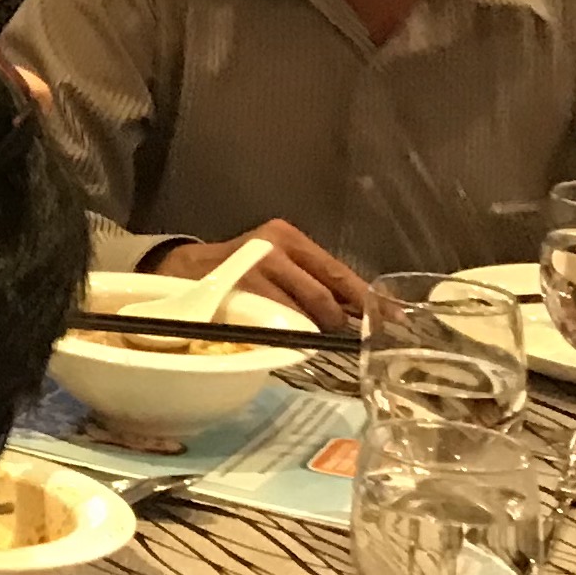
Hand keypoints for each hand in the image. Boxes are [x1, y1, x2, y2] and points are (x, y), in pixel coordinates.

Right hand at [151, 220, 363, 323]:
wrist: (182, 272)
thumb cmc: (240, 272)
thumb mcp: (278, 264)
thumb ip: (313, 282)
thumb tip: (359, 314)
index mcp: (289, 238)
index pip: (339, 274)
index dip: (368, 300)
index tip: (393, 320)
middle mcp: (272, 248)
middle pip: (323, 297)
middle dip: (334, 323)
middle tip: (332, 336)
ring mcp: (252, 270)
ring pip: (301, 314)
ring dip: (308, 331)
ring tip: (302, 336)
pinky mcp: (234, 292)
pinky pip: (274, 323)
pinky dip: (283, 335)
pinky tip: (278, 335)